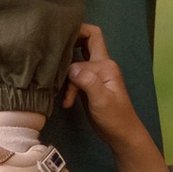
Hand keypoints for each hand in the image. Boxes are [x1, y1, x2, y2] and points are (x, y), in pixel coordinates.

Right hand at [66, 21, 171, 171]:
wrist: (120, 135)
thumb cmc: (114, 117)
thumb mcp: (101, 99)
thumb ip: (88, 81)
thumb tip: (71, 67)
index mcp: (105, 65)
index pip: (89, 40)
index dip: (76, 35)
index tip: (58, 35)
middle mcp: (100, 66)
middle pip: (84, 43)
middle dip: (69, 44)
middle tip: (52, 52)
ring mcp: (93, 76)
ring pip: (75, 62)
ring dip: (65, 73)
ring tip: (59, 88)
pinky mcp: (87, 87)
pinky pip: (73, 77)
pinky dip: (67, 87)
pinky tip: (66, 102)